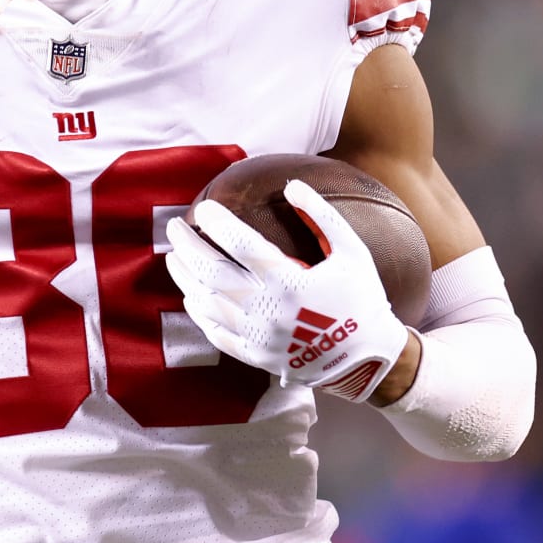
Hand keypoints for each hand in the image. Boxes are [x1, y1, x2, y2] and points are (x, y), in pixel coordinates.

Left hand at [165, 179, 411, 401]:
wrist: (369, 357)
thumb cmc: (361, 298)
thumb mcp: (352, 251)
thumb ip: (322, 216)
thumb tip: (292, 185)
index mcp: (290, 281)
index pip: (239, 244)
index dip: (216, 223)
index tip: (204, 209)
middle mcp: (268, 310)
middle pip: (211, 272)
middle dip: (187, 246)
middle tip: (174, 227)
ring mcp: (258, 336)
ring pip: (206, 304)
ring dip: (185, 277)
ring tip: (174, 257)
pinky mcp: (255, 356)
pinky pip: (216, 333)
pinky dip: (199, 313)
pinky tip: (191, 295)